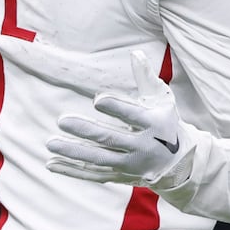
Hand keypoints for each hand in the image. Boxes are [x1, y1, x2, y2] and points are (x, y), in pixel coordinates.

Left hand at [46, 49, 195, 189]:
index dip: (116, 108)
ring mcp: (130, 165)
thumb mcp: (161, 99)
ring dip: (73, 152)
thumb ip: (146, 77)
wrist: (179, 163)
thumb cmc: (165, 122)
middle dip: (85, 131)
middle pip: (110, 139)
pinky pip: (94, 174)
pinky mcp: (120, 176)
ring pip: (98, 159)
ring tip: (51, 142)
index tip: (97, 100)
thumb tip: (135, 52)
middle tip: (62, 121)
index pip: (133, 116)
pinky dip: (73, 171)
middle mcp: (142, 147)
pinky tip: (52, 163)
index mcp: (154, 124)